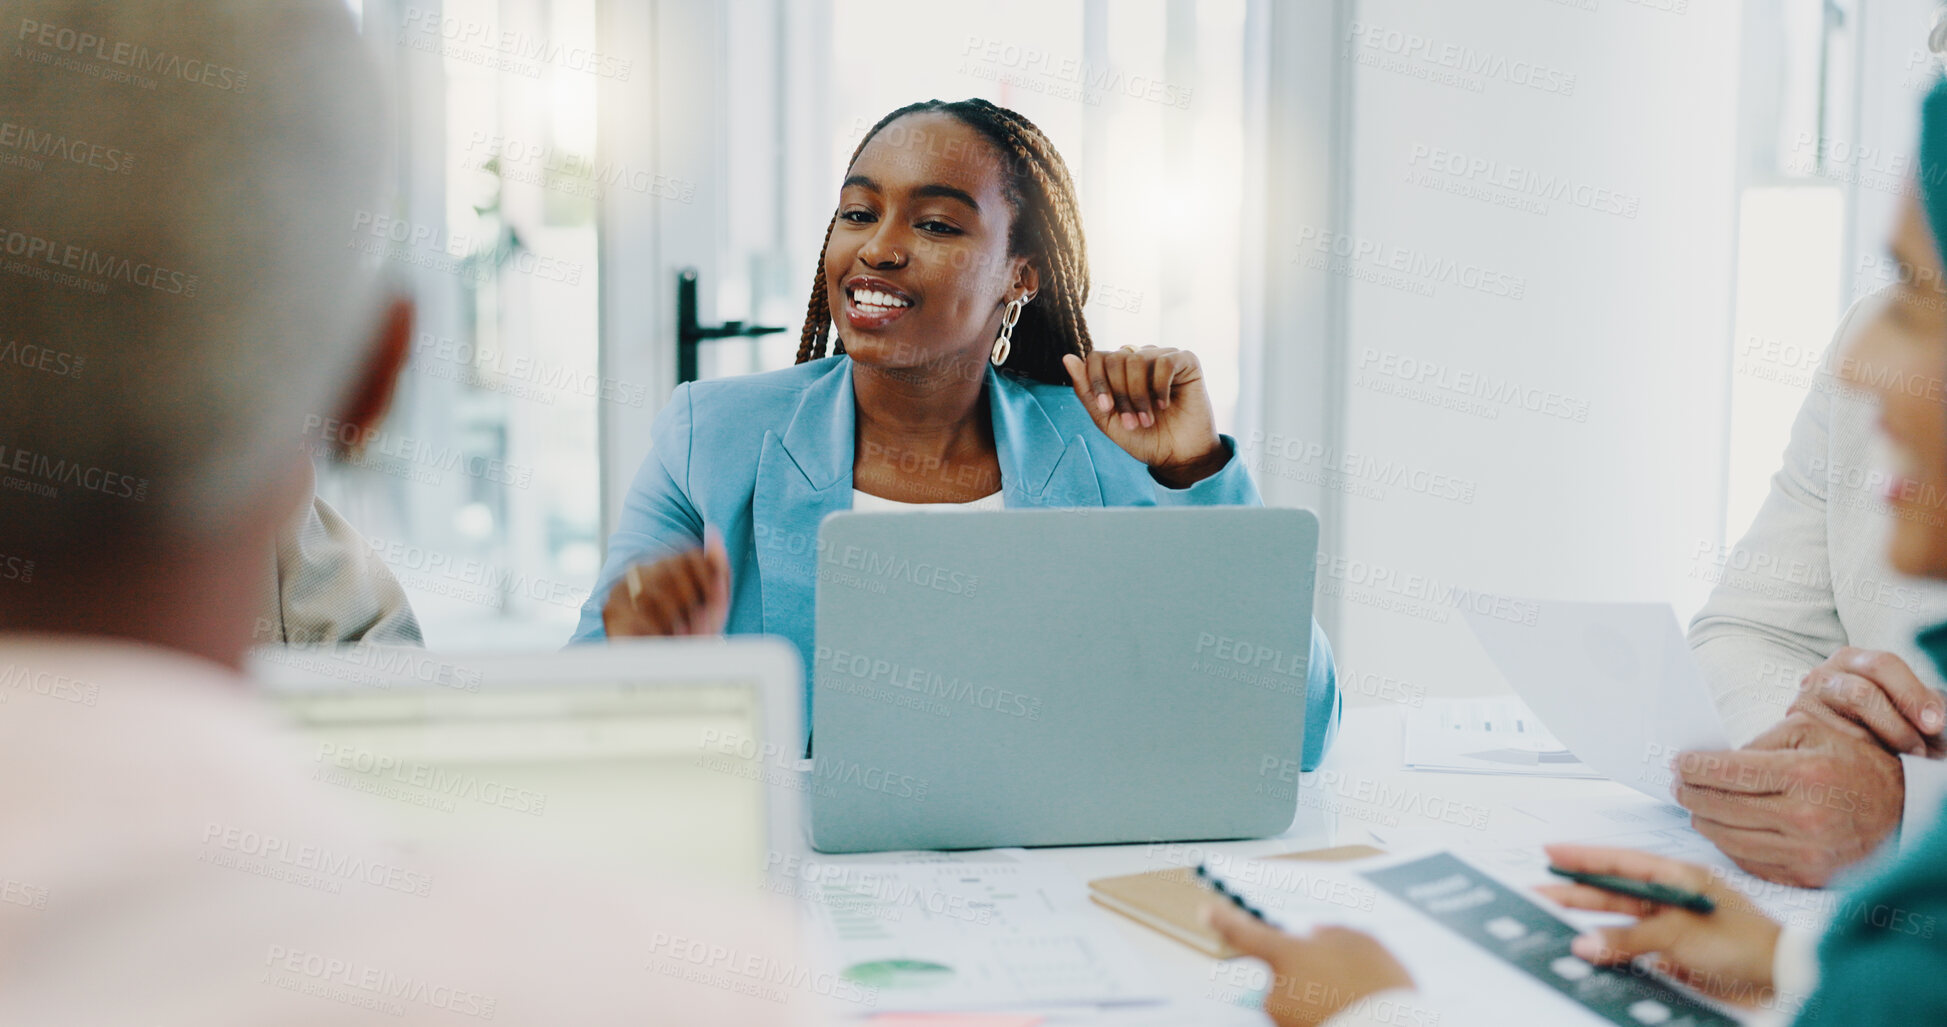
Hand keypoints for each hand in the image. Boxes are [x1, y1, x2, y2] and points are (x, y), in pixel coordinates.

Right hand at [601, 532, 730, 636]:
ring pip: (655, 591)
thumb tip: (714, 531)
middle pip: (674, 572)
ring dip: (677, 619)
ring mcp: (622, 586)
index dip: (709, 582)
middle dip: (694, 603)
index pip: (692, 555)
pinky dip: (657, 631)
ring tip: (684, 636)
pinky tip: (664, 641)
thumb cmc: (695, 633)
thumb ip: (717, 567)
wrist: (665, 670)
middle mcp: (642, 568)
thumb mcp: (715, 602)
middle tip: (701, 628)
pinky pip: (637, 613)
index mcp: (667, 563)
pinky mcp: (611, 608)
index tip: (714, 606)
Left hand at [1061, 347, 1225, 485]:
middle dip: (1119, 394)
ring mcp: (1163, 357)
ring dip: (1138, 395)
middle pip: (1115, 359)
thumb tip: (1067, 357)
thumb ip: (1087, 392)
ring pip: (1136, 359)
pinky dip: (1160, 387)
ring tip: (1147, 420)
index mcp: (1120, 370)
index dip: (1096, 381)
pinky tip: (1165, 405)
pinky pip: (1164, 361)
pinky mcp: (1186, 361)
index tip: (1105, 409)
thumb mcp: (1107, 420)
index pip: (1097, 357)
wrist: (1178, 456)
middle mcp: (1140, 358)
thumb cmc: (1144, 438)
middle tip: (1131, 422)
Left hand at [1204, 902, 1413, 1026]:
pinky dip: (1325, 1016)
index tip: (1206, 911)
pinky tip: (1351, 1014)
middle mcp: (1276, 991)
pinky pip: (1308, 1020)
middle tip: (1347, 979)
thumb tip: (1316, 936)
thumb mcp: (1363, 943)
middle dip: (1307, 974)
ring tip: (1357, 1000)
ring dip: (1319, 999)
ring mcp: (1284, 1021)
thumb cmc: (1379, 987)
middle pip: (1283, 975)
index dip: (1223, 920)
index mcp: (1286, 956)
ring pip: (1298, 1001)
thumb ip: (1332, 934)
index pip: (1243, 933)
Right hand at [1537, 844, 1780, 1007]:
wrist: (1783, 981)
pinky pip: (1633, 951)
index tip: (1550, 852)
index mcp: (1677, 877)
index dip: (1583, 857)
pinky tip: (1592, 954)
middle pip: (1613, 892)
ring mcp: (1673, 927)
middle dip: (1574, 892)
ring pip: (1620, 922)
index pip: (1621, 862)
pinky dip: (1611, 953)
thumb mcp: (1680, 934)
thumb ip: (1629, 938)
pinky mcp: (1676, 956)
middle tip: (1538, 893)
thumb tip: (1584, 942)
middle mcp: (1672, 898)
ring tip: (1554, 922)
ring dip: (1590, 924)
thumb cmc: (1745, 943)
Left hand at [1673, 711, 1901, 886]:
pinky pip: (1748, 861)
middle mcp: (1803, 816)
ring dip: (1702, 819)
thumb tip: (1713, 759)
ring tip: (1694, 804)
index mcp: (1804, 774)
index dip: (1693, 767)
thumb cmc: (1855, 765)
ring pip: (1726, 838)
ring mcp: (1804, 852)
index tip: (1678, 762)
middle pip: (1718, 806)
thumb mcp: (1814, 732)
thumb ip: (1762, 741)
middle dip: (1689, 792)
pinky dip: (1727, 843)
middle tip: (1678, 783)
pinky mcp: (1805, 875)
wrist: (1905, 814)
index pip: (1726, 771)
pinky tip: (1721, 827)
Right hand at [1788, 647, 1946, 757]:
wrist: (1856, 754)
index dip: (1912, 695)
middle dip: (1896, 726)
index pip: (1883, 665)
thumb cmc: (1894, 729)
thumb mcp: (1911, 710)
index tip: (1935, 725)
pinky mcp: (1789, 731)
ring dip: (1875, 746)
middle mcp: (1822, 676)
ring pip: (1839, 727)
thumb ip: (1922, 704)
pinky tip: (1866, 770)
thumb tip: (1934, 722)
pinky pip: (1820, 746)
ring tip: (1894, 764)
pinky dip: (1849, 760)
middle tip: (1919, 752)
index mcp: (1853, 661)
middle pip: (1860, 694)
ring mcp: (1801, 704)